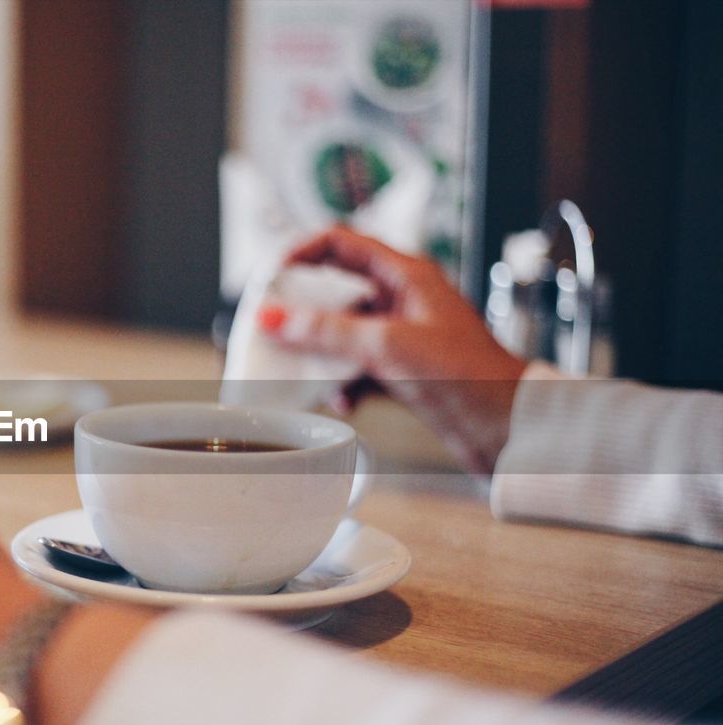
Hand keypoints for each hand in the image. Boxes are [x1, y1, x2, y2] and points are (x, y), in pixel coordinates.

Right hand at [260, 227, 527, 472]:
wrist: (510, 428)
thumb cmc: (471, 377)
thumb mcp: (387, 347)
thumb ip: (325, 332)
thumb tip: (271, 317)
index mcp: (405, 274)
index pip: (338, 242)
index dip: (298, 253)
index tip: (268, 279)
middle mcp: (401, 298)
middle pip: (332, 289)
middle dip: (300, 312)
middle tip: (272, 330)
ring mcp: (400, 334)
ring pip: (340, 333)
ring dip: (319, 354)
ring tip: (303, 373)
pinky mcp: (401, 370)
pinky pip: (354, 367)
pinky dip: (341, 384)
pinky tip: (342, 402)